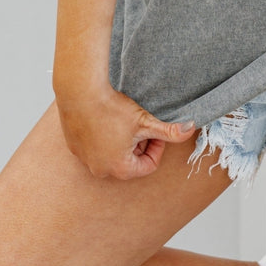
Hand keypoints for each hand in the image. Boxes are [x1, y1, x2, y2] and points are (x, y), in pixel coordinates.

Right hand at [56, 86, 195, 180]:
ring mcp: (85, 160)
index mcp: (120, 168)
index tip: (154, 129)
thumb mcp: (145, 121)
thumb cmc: (112, 109)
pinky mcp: (75, 148)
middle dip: (139, 144)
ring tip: (122, 121)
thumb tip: (190, 130)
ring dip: (121, 141)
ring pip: (112, 154)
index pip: (149, 165)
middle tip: (138, 124)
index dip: (157, 146)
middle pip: (130, 161)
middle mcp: (100, 170)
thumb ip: (169, 131)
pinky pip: (94, 148)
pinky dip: (103, 137)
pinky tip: (105, 120)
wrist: (81, 94)